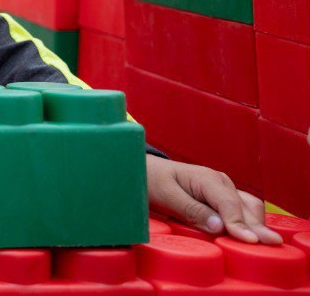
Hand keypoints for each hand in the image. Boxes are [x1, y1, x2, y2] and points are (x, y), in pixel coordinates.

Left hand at [146, 156, 280, 243]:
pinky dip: (250, 222)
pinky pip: (243, 210)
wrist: (144, 170)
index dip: (240, 224)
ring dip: (256, 224)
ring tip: (266, 243)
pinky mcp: (222, 198)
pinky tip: (253, 235)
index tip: (249, 240)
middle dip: (257, 227)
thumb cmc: (152, 181)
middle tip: (271, 244)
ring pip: (249, 208)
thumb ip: (191, 210)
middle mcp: (220, 182)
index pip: (229, 204)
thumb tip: (219, 226)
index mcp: (207, 179)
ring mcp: (224, 189)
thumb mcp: (165, 195)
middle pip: (245, 208)